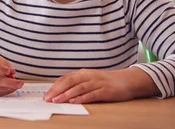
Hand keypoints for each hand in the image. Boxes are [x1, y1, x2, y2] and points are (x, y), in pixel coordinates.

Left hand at [43, 67, 158, 103]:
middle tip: (48, 99)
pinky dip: (81, 98)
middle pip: (69, 82)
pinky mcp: (105, 90)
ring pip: (78, 88)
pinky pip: (91, 94)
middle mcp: (88, 76)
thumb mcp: (90, 79)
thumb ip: (78, 83)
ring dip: (66, 95)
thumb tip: (62, 91)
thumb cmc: (107, 81)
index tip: (46, 94)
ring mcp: (97, 83)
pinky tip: (74, 102)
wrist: (128, 81)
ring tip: (56, 101)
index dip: (55, 86)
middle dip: (57, 91)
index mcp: (83, 73)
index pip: (65, 78)